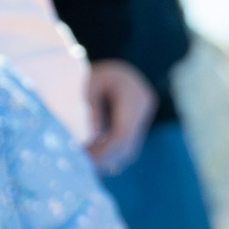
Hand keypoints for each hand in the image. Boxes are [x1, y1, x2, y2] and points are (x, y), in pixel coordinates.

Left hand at [86, 59, 157, 175]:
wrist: (112, 62)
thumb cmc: (94, 69)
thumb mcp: (88, 84)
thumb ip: (92, 110)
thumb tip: (95, 138)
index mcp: (133, 95)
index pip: (122, 132)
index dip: (104, 149)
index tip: (85, 158)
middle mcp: (144, 106)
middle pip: (128, 143)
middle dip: (106, 157)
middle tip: (84, 166)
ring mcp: (145, 114)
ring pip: (129, 147)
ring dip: (109, 158)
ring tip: (88, 164)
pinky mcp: (140, 121)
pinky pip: (128, 143)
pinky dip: (113, 152)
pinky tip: (98, 160)